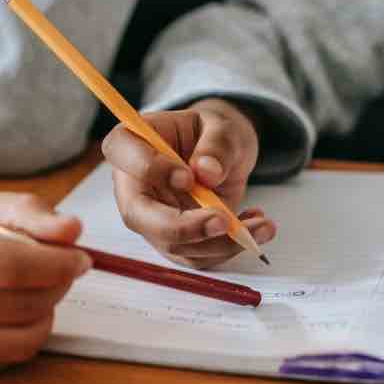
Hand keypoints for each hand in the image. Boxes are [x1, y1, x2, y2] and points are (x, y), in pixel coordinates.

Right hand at [0, 189, 90, 376]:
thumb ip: (22, 212)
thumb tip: (74, 232)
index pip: (10, 266)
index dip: (57, 264)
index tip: (82, 257)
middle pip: (18, 305)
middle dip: (57, 286)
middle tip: (63, 268)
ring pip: (16, 340)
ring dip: (45, 315)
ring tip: (39, 290)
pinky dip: (18, 336)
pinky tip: (9, 311)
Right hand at [101, 98, 276, 268]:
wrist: (223, 154)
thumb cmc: (212, 134)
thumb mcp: (222, 126)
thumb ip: (216, 144)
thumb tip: (207, 172)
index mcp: (133, 142)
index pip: (122, 153)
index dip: (149, 168)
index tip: (188, 176)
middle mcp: (133, 185)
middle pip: (138, 215)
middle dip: (182, 227)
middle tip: (224, 221)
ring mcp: (151, 218)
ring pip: (172, 244)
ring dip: (219, 243)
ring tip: (261, 226)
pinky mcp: (174, 241)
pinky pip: (196, 257)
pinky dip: (228, 248)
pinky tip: (253, 226)